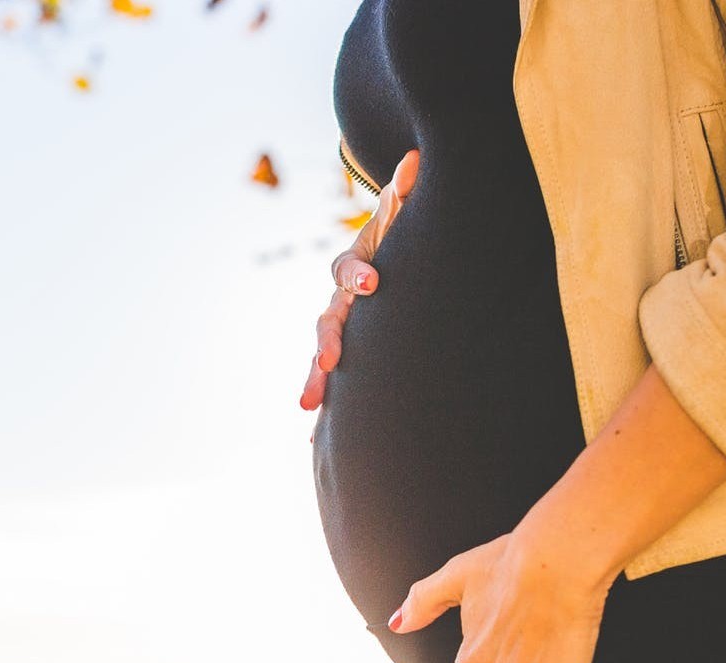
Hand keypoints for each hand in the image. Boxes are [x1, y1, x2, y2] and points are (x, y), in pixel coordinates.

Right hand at [300, 148, 420, 410]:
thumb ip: (406, 196)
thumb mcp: (403, 219)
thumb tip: (416, 158)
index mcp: (355, 266)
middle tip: (329, 362)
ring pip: (322, 355)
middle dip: (327, 342)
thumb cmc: (401, 243)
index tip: (374, 283)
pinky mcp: (345, 356)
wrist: (386, 266)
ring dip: (315, 380)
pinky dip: (326, 408)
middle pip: (327, 320)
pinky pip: (333, 383)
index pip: (350, 268)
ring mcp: (339, 330)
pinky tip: (313, 440)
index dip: (359, 274)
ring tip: (309, 406)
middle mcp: (340, 300)